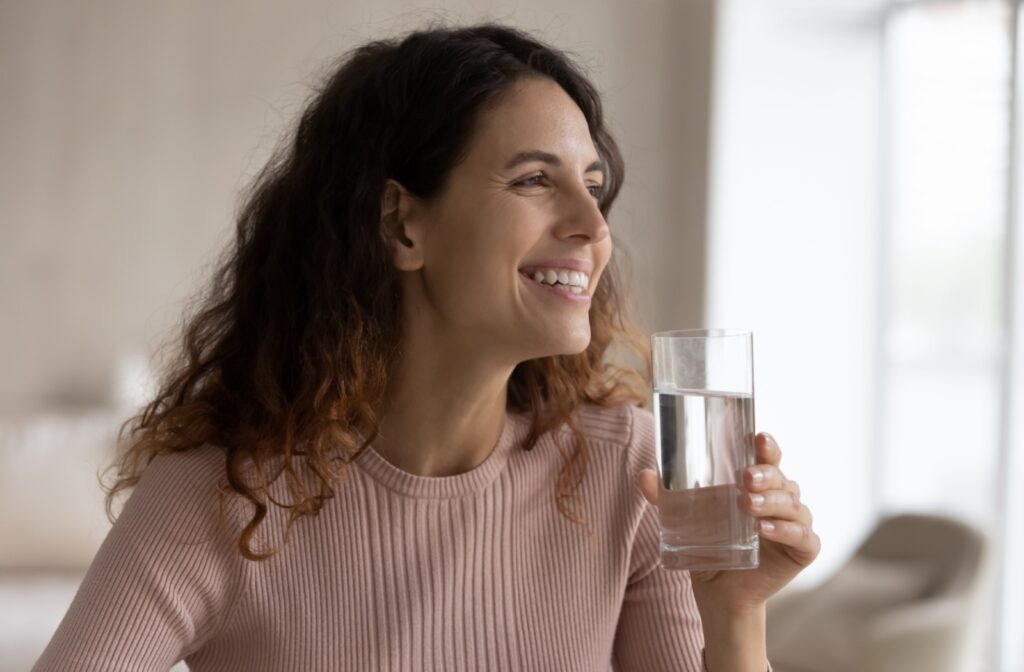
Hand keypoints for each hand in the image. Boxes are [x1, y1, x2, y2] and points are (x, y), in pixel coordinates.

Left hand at [638, 432, 819, 613]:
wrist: (719, 592)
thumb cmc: (709, 546)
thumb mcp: (685, 519)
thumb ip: (666, 498)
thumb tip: (644, 475)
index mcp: (760, 484)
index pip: (767, 458)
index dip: (767, 445)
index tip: (757, 437)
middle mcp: (782, 499)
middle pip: (781, 478)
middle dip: (765, 474)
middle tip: (746, 478)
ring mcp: (796, 523)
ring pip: (792, 504)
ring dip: (772, 502)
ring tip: (748, 505)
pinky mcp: (803, 550)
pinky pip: (802, 536)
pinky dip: (786, 530)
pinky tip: (765, 529)